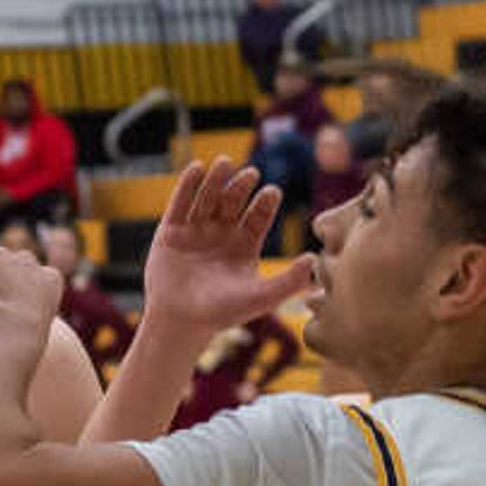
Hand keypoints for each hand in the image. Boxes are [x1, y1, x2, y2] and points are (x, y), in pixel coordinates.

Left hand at [0, 239, 62, 333]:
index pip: (33, 276)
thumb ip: (23, 316)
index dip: (15, 293)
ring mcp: (3, 254)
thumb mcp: (32, 332)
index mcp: (51, 280)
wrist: (6, 335)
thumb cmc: (18, 348)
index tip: (6, 313)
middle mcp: (29, 261)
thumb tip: (3, 321)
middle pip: (9, 263)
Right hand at [141, 159, 315, 340]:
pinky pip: (179, 204)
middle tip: (251, 174)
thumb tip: (315, 260)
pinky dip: (187, 186)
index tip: (273, 192)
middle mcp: (221, 234)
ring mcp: (195, 231)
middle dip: (241, 187)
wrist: (180, 323)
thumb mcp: (260, 297)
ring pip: (207, 198)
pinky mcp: (170, 232)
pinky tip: (196, 169)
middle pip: (233, 203)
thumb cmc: (221, 313)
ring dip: (216, 180)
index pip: (257, 217)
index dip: (265, 204)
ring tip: (225, 162)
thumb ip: (288, 281)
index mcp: (243, 246)